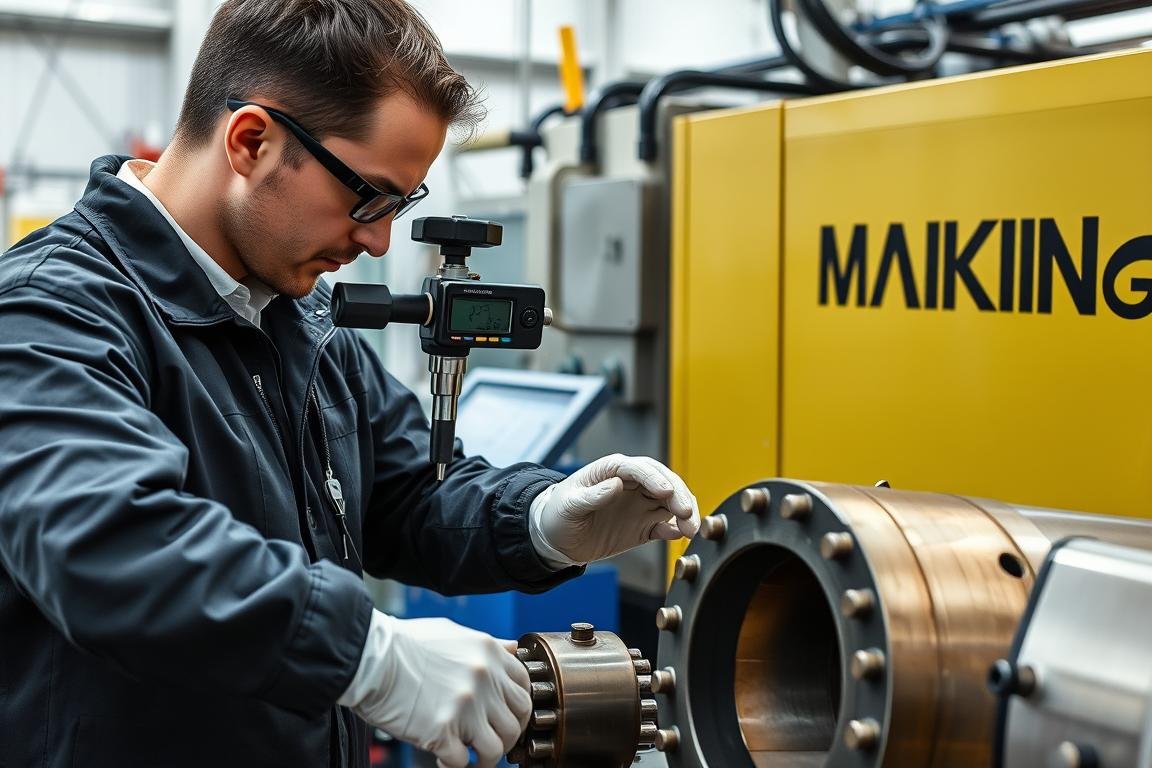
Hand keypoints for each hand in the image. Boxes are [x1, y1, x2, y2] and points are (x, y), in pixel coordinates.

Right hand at [341, 612, 530, 767]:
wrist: (368, 656)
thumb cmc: (405, 643)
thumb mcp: (454, 632)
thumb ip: (488, 644)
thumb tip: (512, 649)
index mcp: (489, 654)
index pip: (524, 686)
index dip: (518, 707)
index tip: (507, 717)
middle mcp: (484, 679)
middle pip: (517, 720)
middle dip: (509, 736)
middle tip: (492, 742)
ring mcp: (466, 706)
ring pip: (497, 748)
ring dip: (486, 758)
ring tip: (471, 758)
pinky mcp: (442, 731)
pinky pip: (461, 762)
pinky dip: (454, 766)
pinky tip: (442, 757)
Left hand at [532, 454, 699, 563]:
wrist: (556, 538)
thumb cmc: (558, 514)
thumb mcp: (570, 505)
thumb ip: (592, 495)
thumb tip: (617, 484)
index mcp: (612, 470)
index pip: (639, 468)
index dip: (654, 478)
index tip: (665, 492)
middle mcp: (631, 484)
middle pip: (663, 482)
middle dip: (678, 495)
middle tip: (686, 513)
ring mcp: (639, 504)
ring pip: (671, 502)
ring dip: (684, 513)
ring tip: (691, 529)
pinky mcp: (643, 525)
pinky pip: (664, 525)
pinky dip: (674, 529)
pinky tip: (679, 536)